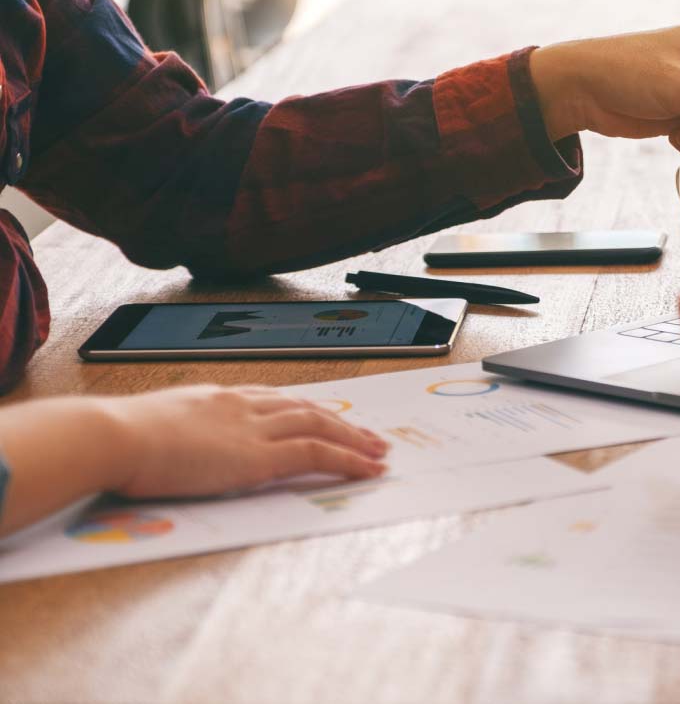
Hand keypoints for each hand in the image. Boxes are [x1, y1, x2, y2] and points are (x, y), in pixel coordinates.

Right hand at [105, 385, 388, 497]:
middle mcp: (242, 406)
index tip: (325, 415)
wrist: (113, 436)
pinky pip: (317, 453)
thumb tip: (166, 445)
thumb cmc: (115, 438)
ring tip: (379, 452)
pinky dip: (348, 460)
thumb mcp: (150, 426)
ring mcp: (253, 428)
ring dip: (354, 439)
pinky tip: (368, 469)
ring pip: (320, 425)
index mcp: (217, 397)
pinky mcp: (258, 457)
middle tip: (368, 434)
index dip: (304, 408)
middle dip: (341, 421)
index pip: (274, 398)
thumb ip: (172, 432)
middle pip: (305, 407)